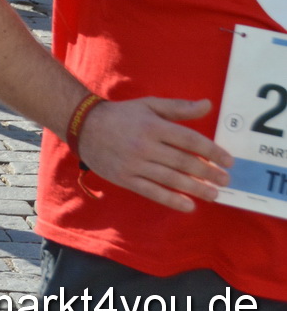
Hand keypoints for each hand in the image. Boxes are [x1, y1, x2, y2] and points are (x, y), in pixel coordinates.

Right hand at [76, 97, 231, 211]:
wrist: (82, 125)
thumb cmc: (121, 115)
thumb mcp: (148, 105)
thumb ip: (178, 107)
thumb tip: (208, 105)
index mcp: (153, 125)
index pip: (190, 140)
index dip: (212, 151)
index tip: (228, 161)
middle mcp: (145, 145)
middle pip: (184, 162)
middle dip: (209, 173)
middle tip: (225, 180)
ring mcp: (134, 164)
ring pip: (171, 179)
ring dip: (196, 189)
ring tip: (213, 195)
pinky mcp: (125, 178)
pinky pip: (152, 192)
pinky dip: (172, 200)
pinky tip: (188, 205)